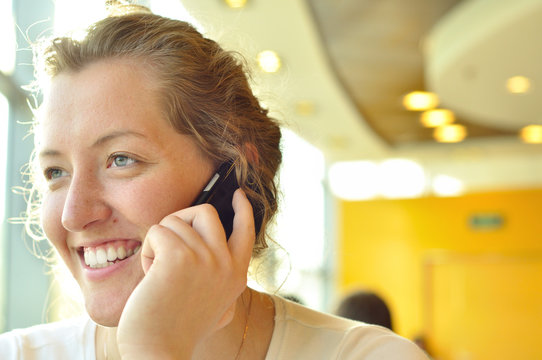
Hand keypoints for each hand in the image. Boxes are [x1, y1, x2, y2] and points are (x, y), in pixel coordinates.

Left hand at [117, 189, 254, 358]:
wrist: (159, 352)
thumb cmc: (179, 329)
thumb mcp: (215, 304)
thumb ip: (220, 278)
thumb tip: (214, 249)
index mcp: (236, 275)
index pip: (246, 230)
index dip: (242, 208)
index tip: (237, 194)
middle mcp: (226, 263)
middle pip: (205, 212)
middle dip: (182, 221)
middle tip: (169, 245)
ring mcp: (205, 258)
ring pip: (175, 221)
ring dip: (159, 245)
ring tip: (158, 275)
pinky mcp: (178, 256)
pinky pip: (158, 232)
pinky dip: (148, 251)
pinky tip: (150, 276)